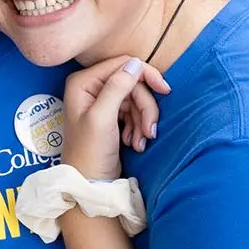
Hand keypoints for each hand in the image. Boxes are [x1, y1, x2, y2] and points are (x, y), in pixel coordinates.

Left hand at [60, 56, 169, 179]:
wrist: (90, 184)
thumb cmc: (90, 153)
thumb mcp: (102, 118)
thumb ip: (117, 88)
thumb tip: (136, 63)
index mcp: (83, 82)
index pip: (123, 65)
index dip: (146, 76)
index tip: (165, 91)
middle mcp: (90, 87)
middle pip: (133, 84)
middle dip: (145, 108)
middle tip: (150, 132)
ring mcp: (101, 101)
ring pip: (137, 100)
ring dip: (143, 121)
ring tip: (140, 142)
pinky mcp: (111, 115)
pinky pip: (134, 112)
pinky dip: (139, 127)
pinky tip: (135, 143)